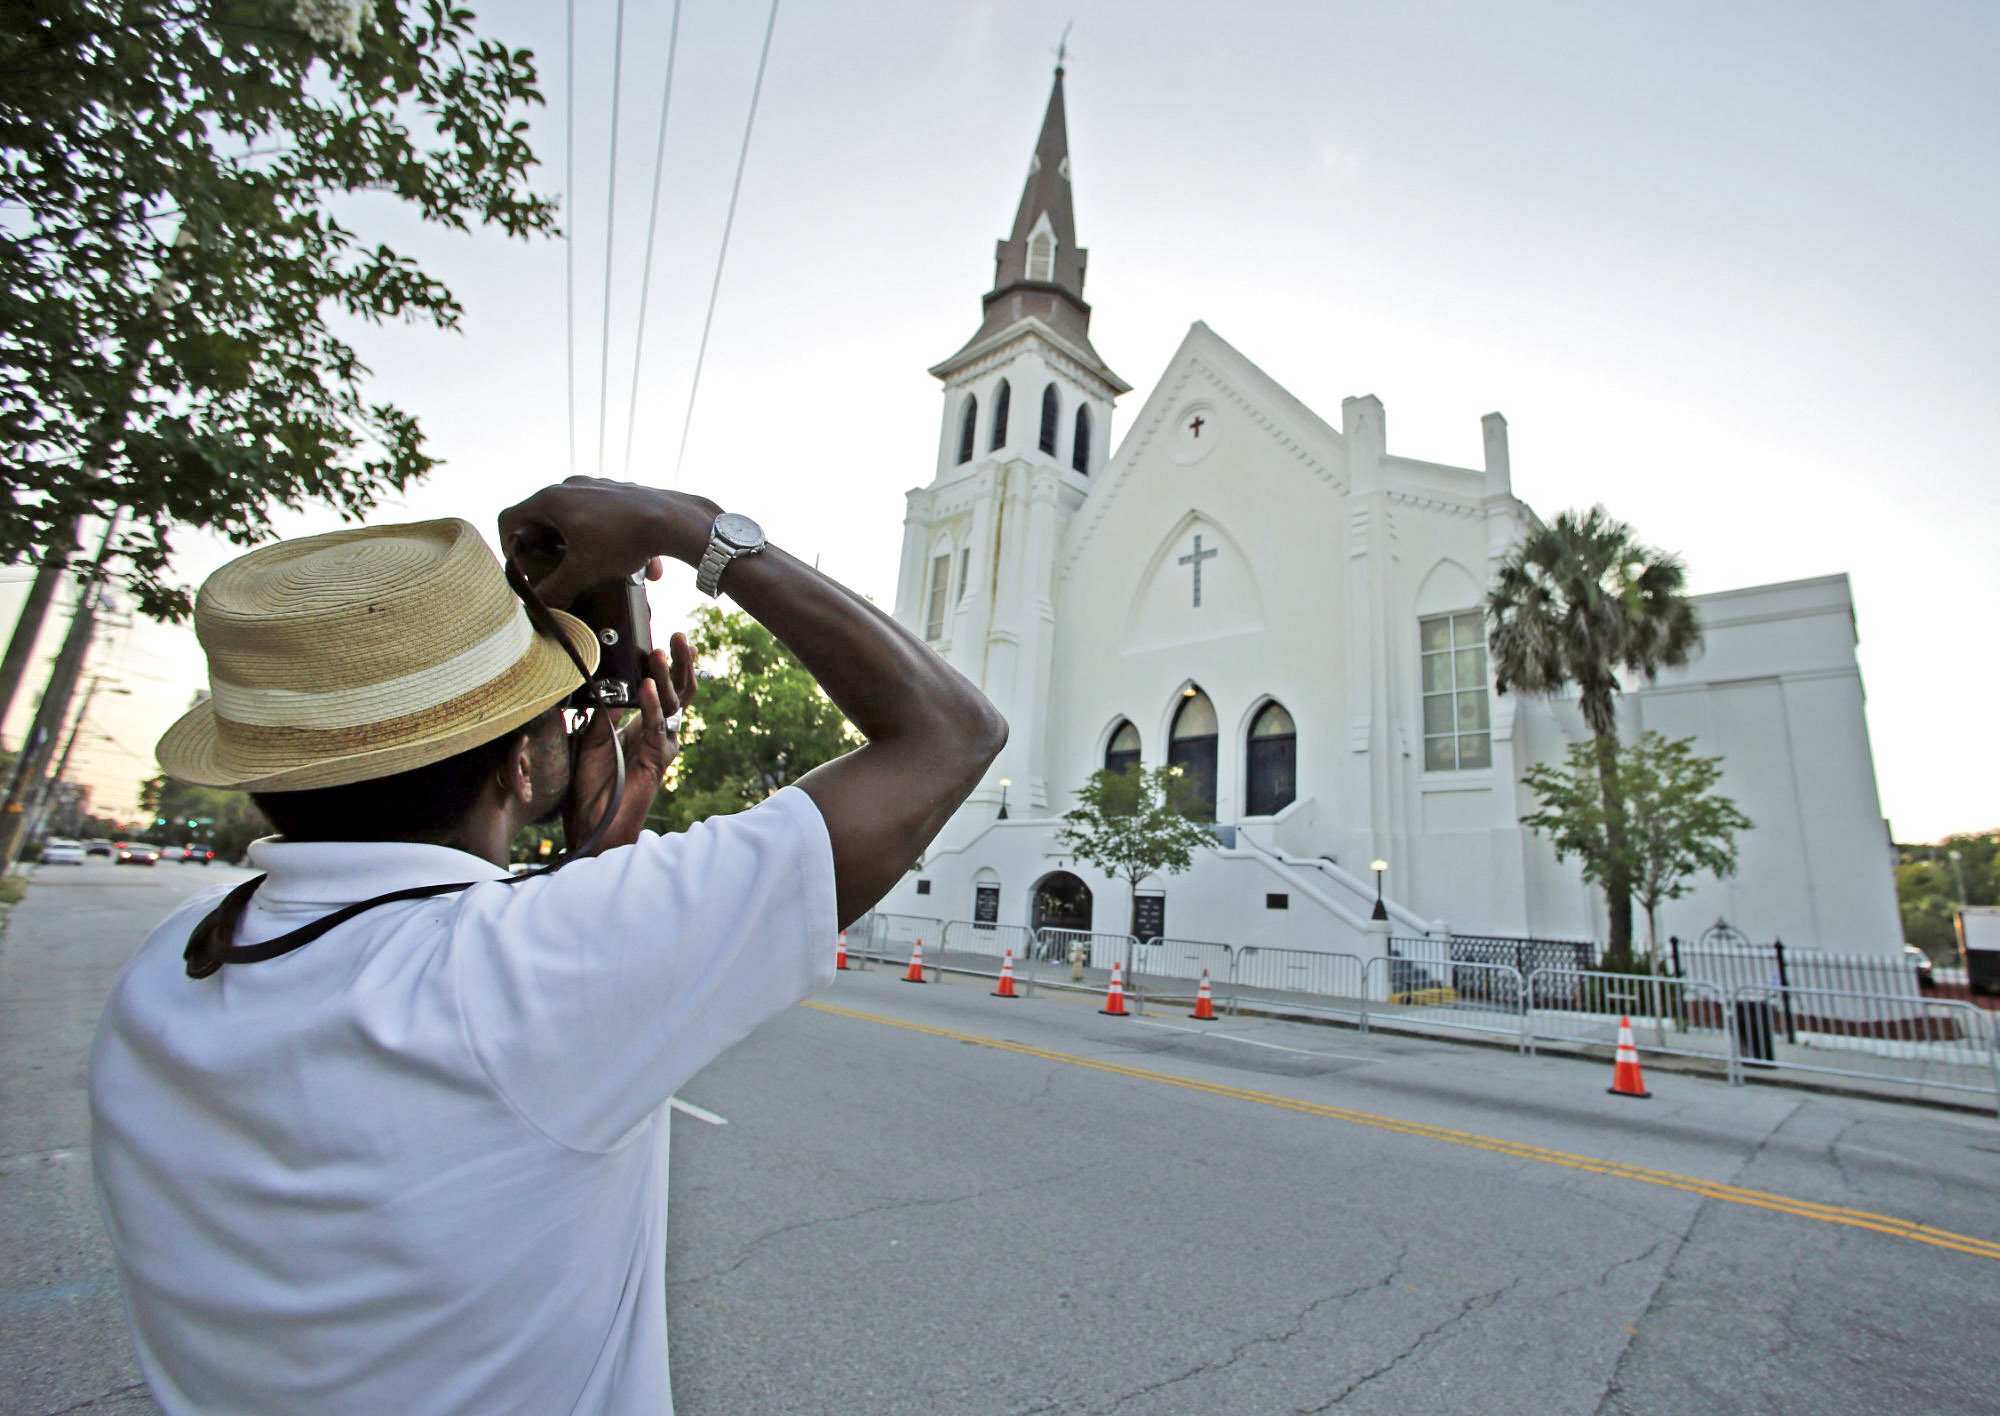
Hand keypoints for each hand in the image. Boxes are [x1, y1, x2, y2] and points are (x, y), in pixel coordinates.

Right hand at [499, 477, 721, 609]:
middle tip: (557, 575)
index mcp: (551, 499)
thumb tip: (539, 609)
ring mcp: (597, 488)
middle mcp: (571, 487)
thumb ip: (554, 590)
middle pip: (543, 522)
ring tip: (597, 574)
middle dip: (549, 553)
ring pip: (576, 522)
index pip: (510, 519)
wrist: (675, 519)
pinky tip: (637, 570)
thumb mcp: (583, 571)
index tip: (525, 569)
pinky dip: (610, 545)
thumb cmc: (624, 539)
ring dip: (581, 551)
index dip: (510, 548)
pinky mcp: (621, 495)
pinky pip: (604, 521)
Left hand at [563, 634, 699, 853]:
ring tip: (659, 651)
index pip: (664, 688)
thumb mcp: (591, 737)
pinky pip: (655, 728)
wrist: (593, 825)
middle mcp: (658, 733)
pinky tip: (645, 685)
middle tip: (679, 636)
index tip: (666, 637)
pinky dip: (649, 705)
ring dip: (665, 676)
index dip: (668, 664)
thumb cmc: (591, 786)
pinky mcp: (656, 761)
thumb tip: (604, 680)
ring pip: (671, 705)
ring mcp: (661, 747)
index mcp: (645, 725)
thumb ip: (602, 711)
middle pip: (678, 692)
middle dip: (680, 663)